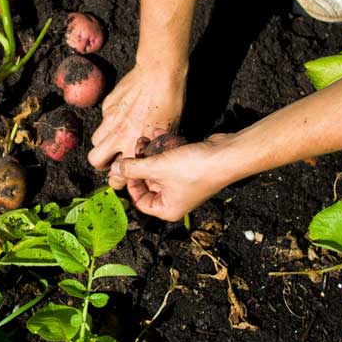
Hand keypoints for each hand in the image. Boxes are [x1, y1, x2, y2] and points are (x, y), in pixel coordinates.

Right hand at [88, 64, 184, 186]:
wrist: (160, 73)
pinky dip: (110, 122)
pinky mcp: (107, 105)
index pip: (117, 175)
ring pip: (95, 141)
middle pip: (95, 160)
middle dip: (102, 163)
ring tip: (115, 138)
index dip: (118, 178)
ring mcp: (110, 119)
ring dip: (103, 143)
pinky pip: (103, 120)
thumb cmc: (171, 103)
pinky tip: (124, 115)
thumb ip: (151, 150)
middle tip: (113, 158)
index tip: (121, 175)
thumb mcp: (168, 132)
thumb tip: (145, 160)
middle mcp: (119, 135)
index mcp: (135, 146)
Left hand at [110, 133, 233, 221]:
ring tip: (146, 137)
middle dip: (142, 162)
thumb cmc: (194, 168)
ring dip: (152, 152)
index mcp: (167, 209)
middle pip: (149, 183)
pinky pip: (172, 159)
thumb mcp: (157, 167)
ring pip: (160, 168)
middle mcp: (176, 200)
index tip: (127, 166)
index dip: (131, 183)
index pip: (140, 201)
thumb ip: (133, 169)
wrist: (226, 155)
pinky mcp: (192, 169)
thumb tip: (114, 170)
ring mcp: (185, 185)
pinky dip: (166, 147)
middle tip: (137, 146)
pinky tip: (161, 133)